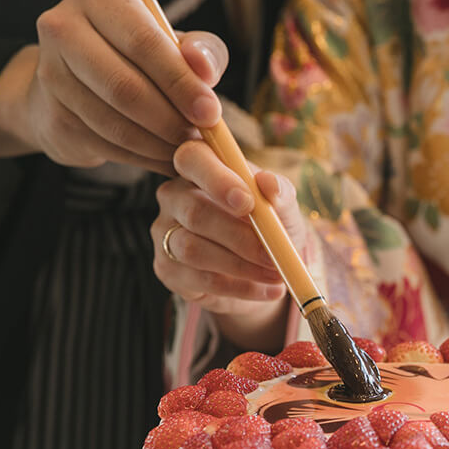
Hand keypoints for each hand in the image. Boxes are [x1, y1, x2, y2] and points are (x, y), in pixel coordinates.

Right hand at [0, 0, 227, 173]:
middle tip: (201, 137)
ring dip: (159, 144)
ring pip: (114, 123)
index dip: (180, 80)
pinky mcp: (54, 119)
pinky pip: (107, 146)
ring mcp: (51, 77)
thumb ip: (201, 50)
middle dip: (170, 119)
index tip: (210, 111)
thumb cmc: (136, 56)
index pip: (142, 41)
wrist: (76, 83)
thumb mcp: (173, 42)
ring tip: (189, 151)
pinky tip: (167, 160)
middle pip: (124, 86)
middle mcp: (63, 31)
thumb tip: (206, 71)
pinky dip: (144, 159)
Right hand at [152, 139, 308, 349]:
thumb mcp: (283, 208)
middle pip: (195, 211)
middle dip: (240, 237)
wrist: (263, 269)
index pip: (192, 158)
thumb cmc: (270, 227)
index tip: (247, 203)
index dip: (216, 179)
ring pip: (194, 249)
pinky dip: (241, 287)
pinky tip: (268, 290)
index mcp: (200, 168)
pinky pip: (201, 279)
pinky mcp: (167, 268)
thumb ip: (279, 193)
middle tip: (274, 254)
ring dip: (242, 266)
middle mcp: (174, 196)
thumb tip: (268, 184)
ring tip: (277, 274)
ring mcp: (164, 233)